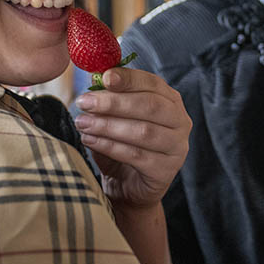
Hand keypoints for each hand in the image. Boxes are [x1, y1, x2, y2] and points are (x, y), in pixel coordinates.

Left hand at [74, 67, 191, 207]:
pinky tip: (90, 140)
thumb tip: (93, 77)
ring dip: (108, 125)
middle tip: (84, 102)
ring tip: (83, 123)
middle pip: (150, 106)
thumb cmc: (122, 145)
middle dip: (114, 103)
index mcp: (170, 101)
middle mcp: (180, 121)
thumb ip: (110, 98)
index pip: (152, 83)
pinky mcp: (167, 170)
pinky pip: (137, 156)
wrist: (128, 186)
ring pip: (143, 131)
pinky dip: (110, 146)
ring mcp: (177, 147)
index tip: (105, 77)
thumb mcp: (116, 117)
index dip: (129, 79)